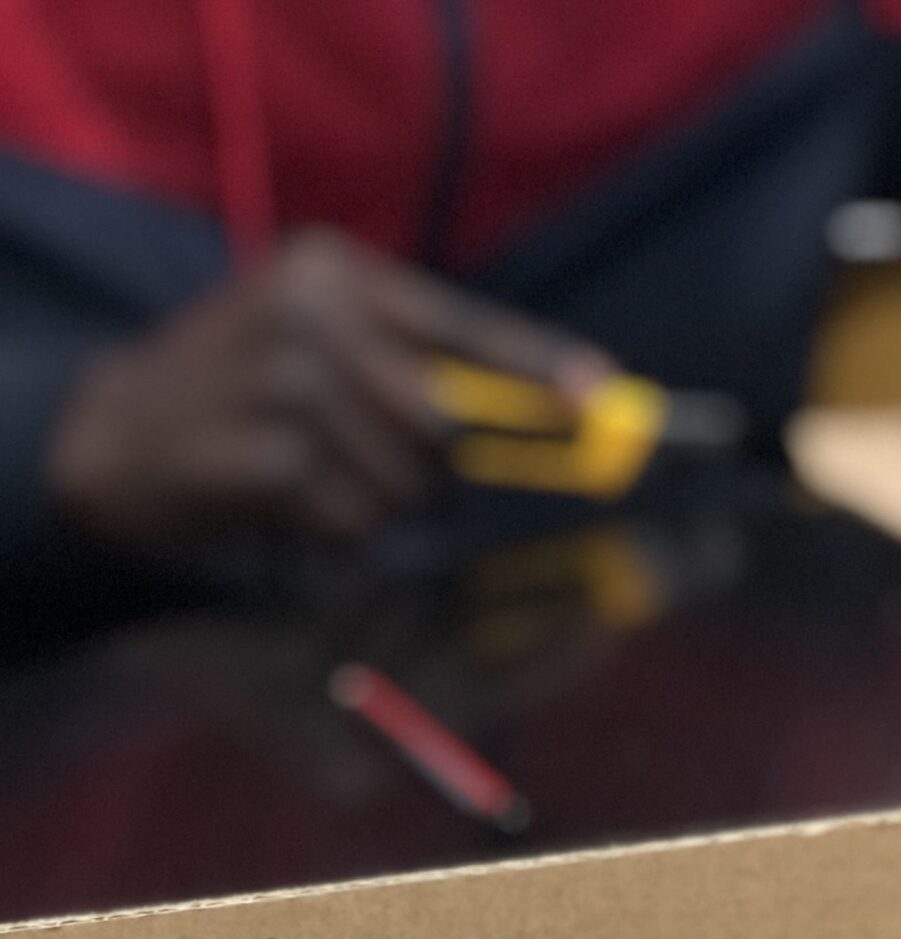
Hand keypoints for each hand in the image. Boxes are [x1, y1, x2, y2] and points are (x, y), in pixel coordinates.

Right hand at [46, 228, 612, 553]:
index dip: (534, 368)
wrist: (122, 434)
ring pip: (404, 482)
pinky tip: (282, 498)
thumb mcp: (317, 345)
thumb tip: (542, 414)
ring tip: (308, 475)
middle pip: (443, 423)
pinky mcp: (268, 456)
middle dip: (428, 467)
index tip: (601, 399)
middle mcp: (312, 313)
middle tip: (366, 464)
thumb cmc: (241, 392)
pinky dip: (333, 526)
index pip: (459, 324)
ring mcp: (285, 383)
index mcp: (335, 273)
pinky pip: (355, 519)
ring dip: (374, 502)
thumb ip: (413, 368)